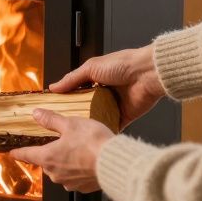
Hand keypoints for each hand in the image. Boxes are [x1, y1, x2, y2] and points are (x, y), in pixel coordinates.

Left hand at [10, 109, 113, 192]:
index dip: (18, 153)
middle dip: (51, 153)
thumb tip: (37, 114)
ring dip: (67, 161)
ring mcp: (70, 182)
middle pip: (46, 162)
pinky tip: (89, 160)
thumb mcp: (70, 124)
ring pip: (62, 170)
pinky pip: (76, 177)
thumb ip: (51, 120)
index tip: (12, 153)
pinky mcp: (84, 187)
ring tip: (80, 150)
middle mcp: (56, 173)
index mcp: (48, 157)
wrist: (115, 162)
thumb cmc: (93, 143)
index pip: (27, 155)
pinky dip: (79, 169)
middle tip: (62, 142)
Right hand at [49, 45, 165, 127]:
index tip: (55, 106)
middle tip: (63, 122)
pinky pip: (113, 126)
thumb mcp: (91, 68)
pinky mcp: (125, 116)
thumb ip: (72, 78)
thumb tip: (54, 86)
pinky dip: (105, 130)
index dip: (67, 98)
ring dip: (90, 123)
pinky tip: (94, 136)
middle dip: (77, 113)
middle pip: (87, 106)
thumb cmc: (123, 64)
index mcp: (97, 79)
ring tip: (76, 131)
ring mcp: (115, 105)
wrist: (147, 74)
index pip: (78, 91)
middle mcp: (105, 93)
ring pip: (98, 118)